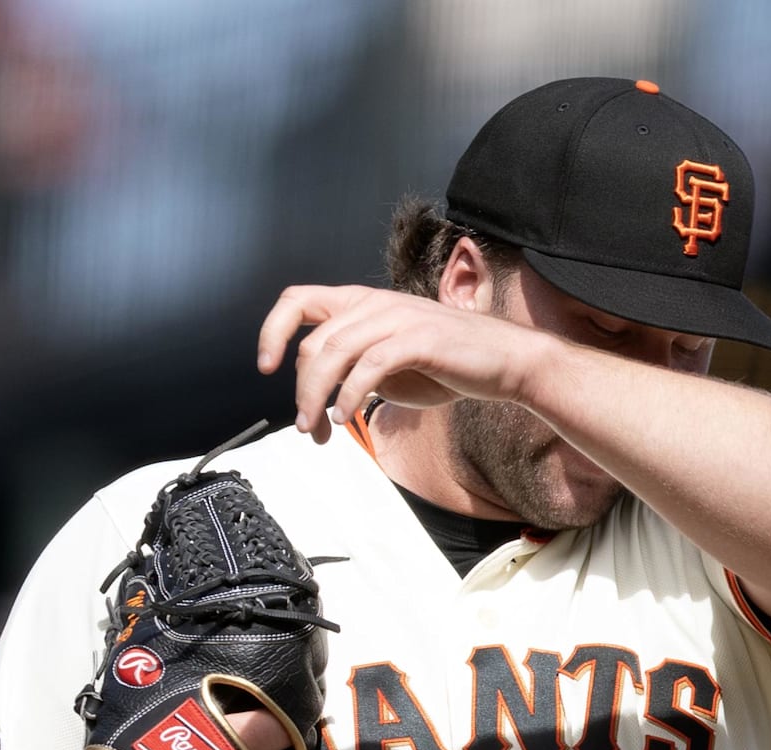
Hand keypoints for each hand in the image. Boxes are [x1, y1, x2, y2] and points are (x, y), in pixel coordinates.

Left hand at [256, 285, 549, 442]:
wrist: (505, 362)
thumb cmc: (448, 364)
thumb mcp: (389, 362)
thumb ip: (354, 367)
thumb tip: (319, 396)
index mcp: (363, 303)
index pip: (298, 301)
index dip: (272, 331)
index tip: (265, 366)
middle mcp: (375, 303)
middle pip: (313, 342)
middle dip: (300, 390)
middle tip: (304, 426)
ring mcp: (397, 317)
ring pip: (333, 354)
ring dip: (317, 397)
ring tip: (318, 428)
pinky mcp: (418, 338)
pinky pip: (368, 366)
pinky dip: (350, 396)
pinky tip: (347, 415)